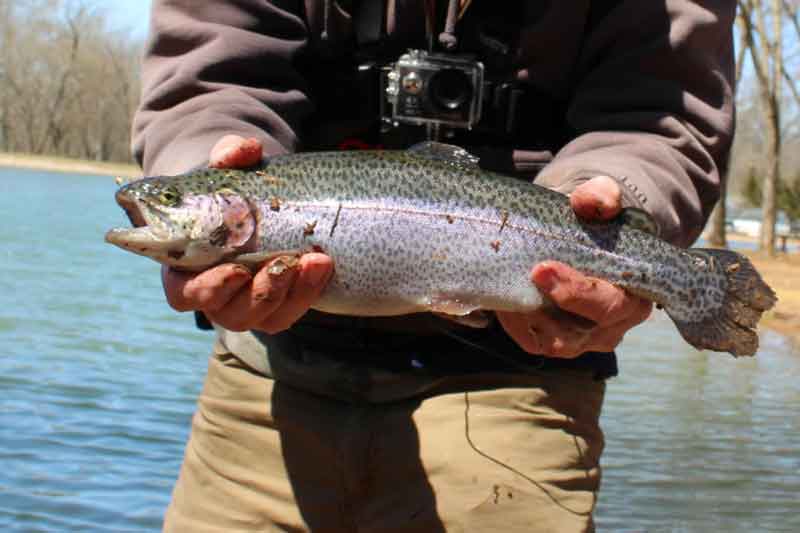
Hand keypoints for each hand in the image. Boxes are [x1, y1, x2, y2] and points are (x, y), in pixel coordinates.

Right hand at [161, 135, 333, 333]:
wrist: (256, 202)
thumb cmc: (227, 190)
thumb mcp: (224, 168)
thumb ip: (229, 155)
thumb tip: (245, 150)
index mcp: (185, 271)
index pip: (185, 296)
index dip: (208, 290)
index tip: (235, 270)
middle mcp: (216, 298)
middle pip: (232, 313)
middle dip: (262, 294)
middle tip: (285, 264)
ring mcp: (249, 306)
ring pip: (268, 318)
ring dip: (293, 294)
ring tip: (315, 261)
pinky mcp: (280, 305)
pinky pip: (294, 309)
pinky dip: (310, 291)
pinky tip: (324, 266)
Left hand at [497, 176, 651, 357]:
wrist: (566, 237)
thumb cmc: (588, 224)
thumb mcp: (595, 204)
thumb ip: (600, 198)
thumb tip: (600, 203)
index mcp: (634, 296)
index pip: (613, 304)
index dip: (581, 292)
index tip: (545, 268)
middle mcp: (611, 326)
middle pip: (585, 329)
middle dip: (557, 301)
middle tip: (532, 272)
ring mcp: (582, 339)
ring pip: (555, 341)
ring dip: (529, 315)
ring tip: (509, 285)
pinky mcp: (553, 342)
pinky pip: (532, 340)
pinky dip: (515, 323)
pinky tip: (503, 300)